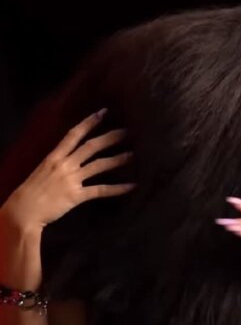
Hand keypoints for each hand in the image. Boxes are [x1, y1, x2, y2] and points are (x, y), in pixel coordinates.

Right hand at [2, 109, 134, 230]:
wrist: (23, 211)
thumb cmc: (31, 191)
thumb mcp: (42, 170)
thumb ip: (58, 162)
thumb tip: (72, 156)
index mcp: (54, 156)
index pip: (73, 134)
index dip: (89, 122)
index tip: (103, 113)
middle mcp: (64, 164)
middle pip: (91, 146)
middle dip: (110, 138)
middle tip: (127, 131)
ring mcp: (71, 179)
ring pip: (99, 165)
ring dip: (117, 159)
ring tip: (133, 155)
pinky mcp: (77, 195)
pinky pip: (101, 190)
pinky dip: (118, 188)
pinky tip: (132, 186)